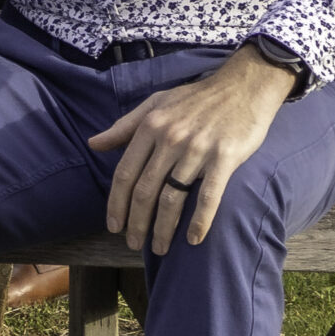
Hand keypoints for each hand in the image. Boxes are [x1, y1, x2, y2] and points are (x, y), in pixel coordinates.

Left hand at [85, 45, 291, 251]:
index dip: (116, 202)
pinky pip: (208, 196)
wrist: (242, 87)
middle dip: (136, 222)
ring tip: (158, 248)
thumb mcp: (154, 104)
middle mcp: (169, 138)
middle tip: (133, 244)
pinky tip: (193, 239)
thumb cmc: (195, 98)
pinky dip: (199, 221)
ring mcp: (197, 149)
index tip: (113, 226)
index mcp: (150, 126)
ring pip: (172, 197)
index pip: (125, 172)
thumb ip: (124, 127)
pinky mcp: (224, 157)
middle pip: (145, 190)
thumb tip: (93, 144)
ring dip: (163, 228)